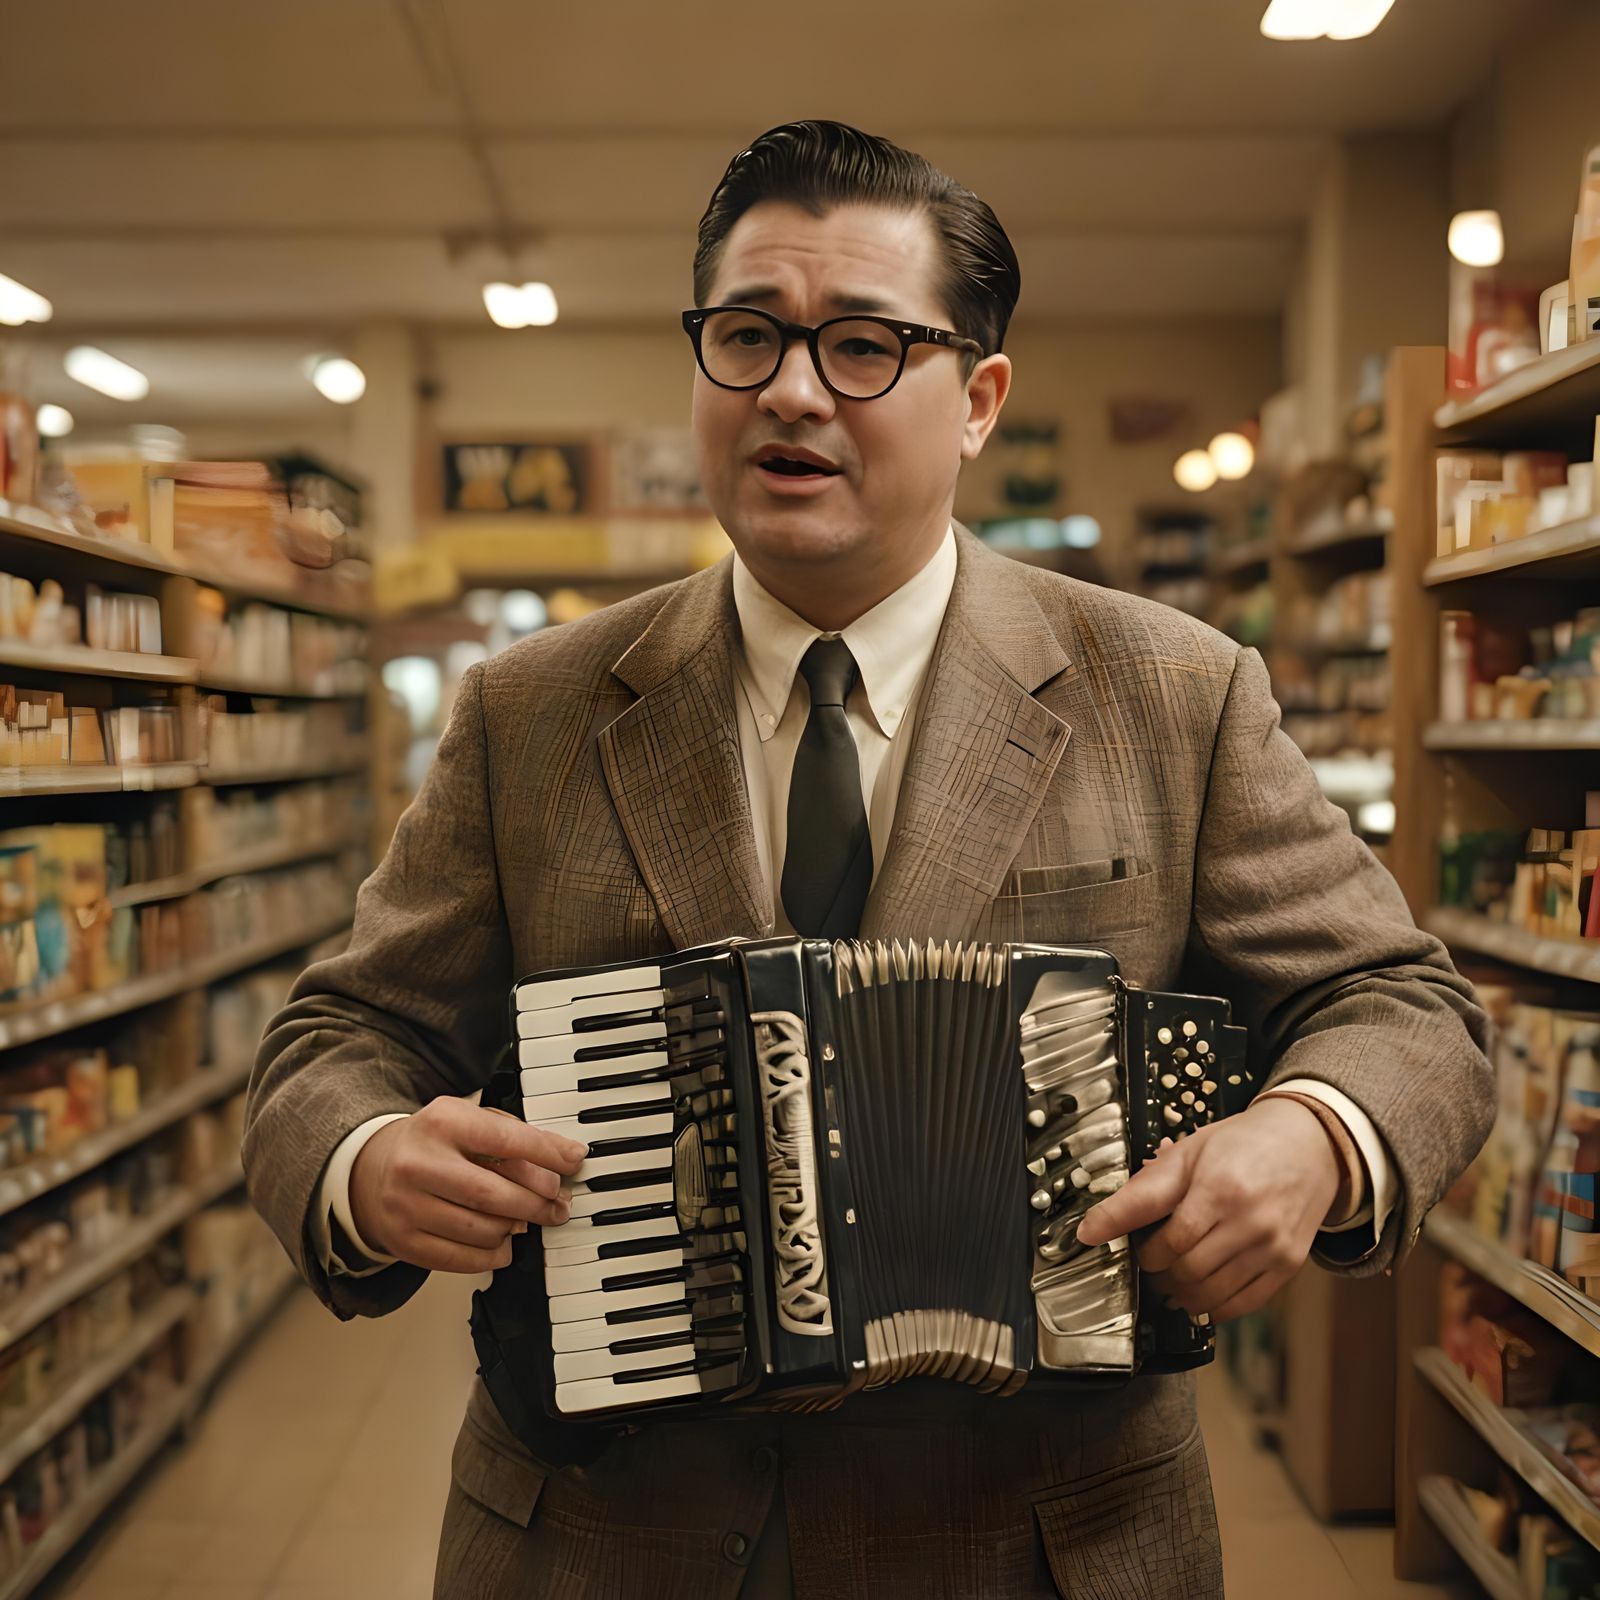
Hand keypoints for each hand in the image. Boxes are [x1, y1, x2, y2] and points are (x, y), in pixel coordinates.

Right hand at [349, 1096, 587, 1272]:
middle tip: (558, 1206)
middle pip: (493, 1194)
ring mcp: (407, 1205)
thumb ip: (521, 1136)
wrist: (375, 1168)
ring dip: (517, 1228)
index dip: (546, 1154)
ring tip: (527, 1220)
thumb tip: (569, 1157)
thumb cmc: (439, 1143)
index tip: (574, 1162)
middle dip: (537, 1203)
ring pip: (482, 1230)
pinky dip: (494, 1254)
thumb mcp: (475, 1122)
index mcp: (442, 1122)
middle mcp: (418, 1163)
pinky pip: (463, 1259)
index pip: (504, 1140)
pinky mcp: (404, 1241)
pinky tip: (504, 1241)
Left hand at [1075, 1098, 1342, 1321]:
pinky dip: (1215, 1308)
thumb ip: (1142, 1191)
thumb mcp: (1189, 1153)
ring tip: (1168, 1283)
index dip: (1142, 1252)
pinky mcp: (1288, 1265)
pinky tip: (1199, 1296)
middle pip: (1188, 1270)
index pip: (1170, 1239)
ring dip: (1181, 1295)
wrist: (1308, 1144)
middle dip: (1158, 1274)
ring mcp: (1273, 1247)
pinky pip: (1244, 1303)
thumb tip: (1090, 1228)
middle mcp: (1250, 1221)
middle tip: (1148, 1266)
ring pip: (1213, 1293)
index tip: (1126, 1251)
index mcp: (1220, 1187)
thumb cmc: (1241, 1145)